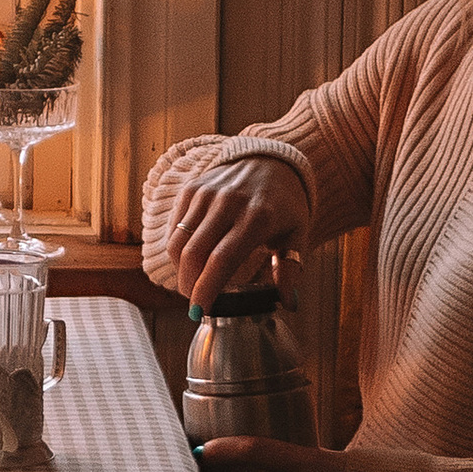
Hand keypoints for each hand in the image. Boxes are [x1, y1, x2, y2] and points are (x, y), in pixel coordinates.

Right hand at [165, 157, 312, 308]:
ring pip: (178, 242)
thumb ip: (291, 269)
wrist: (270, 160)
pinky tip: (190, 261)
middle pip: (194, 254)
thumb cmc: (284, 204)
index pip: (222, 260)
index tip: (199, 311)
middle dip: (189, 285)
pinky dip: (177, 250)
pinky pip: (175, 228)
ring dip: (180, 271)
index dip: (206, 289)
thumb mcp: (298, 234)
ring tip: (191, 284)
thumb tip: (287, 303)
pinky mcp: (192, 189)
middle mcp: (228, 203)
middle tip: (195, 303)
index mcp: (257, 217)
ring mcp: (206, 194)